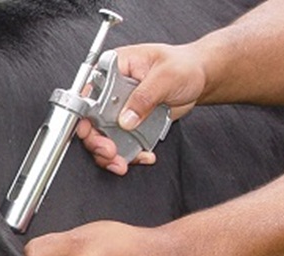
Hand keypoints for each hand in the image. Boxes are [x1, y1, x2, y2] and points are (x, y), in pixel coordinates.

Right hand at [78, 43, 207, 174]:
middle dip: (97, 140)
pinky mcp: (130, 123)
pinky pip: (122, 143)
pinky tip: (142, 156)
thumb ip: (144, 96)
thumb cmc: (183, 65)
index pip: (88, 92)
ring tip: (122, 162)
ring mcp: (119, 109)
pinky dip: (129, 154)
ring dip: (110, 154)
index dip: (84, 114)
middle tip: (109, 151)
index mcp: (113, 68)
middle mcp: (111, 90)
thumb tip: (126, 118)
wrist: (199, 78)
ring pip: (103, 136)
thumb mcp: (166, 76)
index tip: (90, 130)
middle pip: (90, 119)